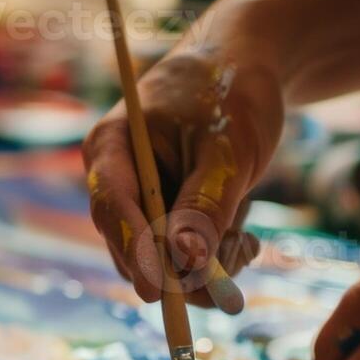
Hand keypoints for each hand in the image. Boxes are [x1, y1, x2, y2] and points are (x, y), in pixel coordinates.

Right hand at [82, 47, 282, 312]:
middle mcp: (117, 178)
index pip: (112, 206)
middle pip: (133, 246)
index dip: (134, 251)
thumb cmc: (231, 93)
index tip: (158, 291)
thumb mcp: (228, 149)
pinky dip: (216, 257)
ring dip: (209, 265)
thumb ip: (206, 205)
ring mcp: (140, 201)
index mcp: (113, 145)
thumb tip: (186, 264)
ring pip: (163, 261)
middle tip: (233, 278)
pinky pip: (184, 258)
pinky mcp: (166, 216)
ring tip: (247, 241)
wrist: (246, 69)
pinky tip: (246, 239)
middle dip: (183, 268)